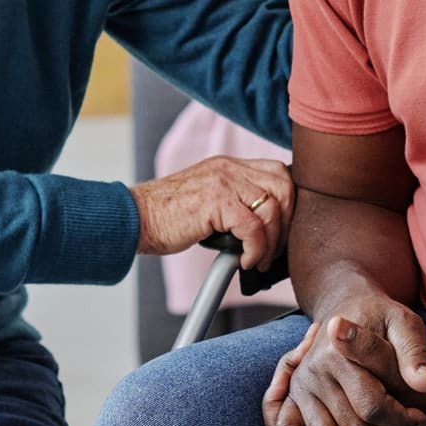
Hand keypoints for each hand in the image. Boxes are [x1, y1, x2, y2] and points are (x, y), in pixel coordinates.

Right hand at [130, 156, 293, 270]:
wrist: (136, 218)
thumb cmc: (169, 218)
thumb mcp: (209, 200)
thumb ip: (236, 203)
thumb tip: (269, 230)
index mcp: (230, 165)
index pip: (278, 172)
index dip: (289, 202)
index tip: (284, 229)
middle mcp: (230, 167)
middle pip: (284, 186)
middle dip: (287, 222)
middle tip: (276, 250)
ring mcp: (223, 181)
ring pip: (271, 208)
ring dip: (272, 241)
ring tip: (259, 260)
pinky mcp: (216, 201)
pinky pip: (253, 227)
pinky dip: (256, 249)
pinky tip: (245, 261)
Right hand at [262, 295, 425, 425]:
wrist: (348, 308)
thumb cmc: (382, 318)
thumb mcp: (405, 322)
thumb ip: (416, 353)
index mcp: (339, 351)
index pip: (373, 404)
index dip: (402, 419)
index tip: (420, 417)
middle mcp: (314, 370)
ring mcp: (301, 386)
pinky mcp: (295, 398)